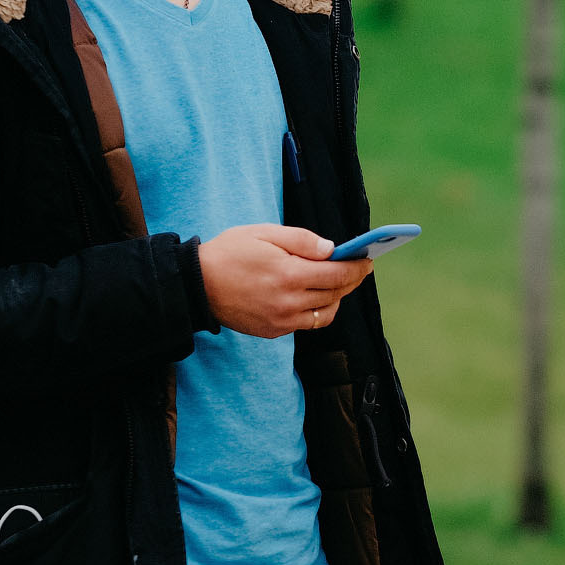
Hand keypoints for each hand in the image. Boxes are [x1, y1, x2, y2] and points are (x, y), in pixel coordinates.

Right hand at [198, 225, 371, 337]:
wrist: (197, 285)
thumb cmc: (230, 253)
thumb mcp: (264, 233)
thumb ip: (302, 240)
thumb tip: (332, 250)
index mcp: (288, 274)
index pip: (337, 275)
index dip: (357, 268)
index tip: (367, 260)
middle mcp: (288, 302)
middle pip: (335, 293)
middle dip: (351, 280)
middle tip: (359, 268)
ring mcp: (281, 320)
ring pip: (325, 312)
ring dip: (337, 297)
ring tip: (339, 282)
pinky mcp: (273, 331)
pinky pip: (307, 323)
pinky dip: (318, 311)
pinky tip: (315, 297)